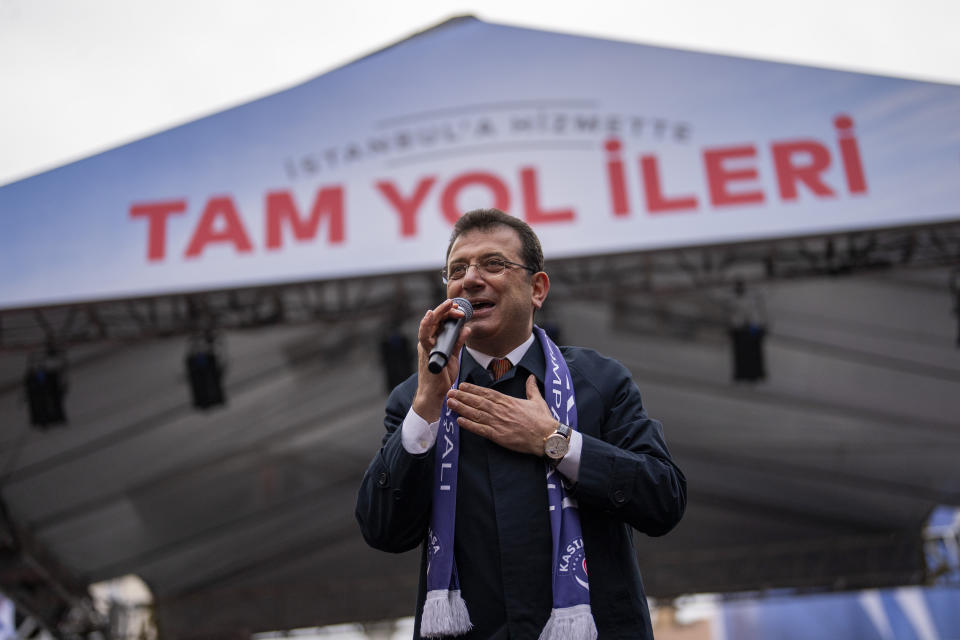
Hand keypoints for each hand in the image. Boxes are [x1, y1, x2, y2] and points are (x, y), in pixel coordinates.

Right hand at [411, 299, 471, 422]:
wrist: (435, 393)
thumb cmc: (442, 376)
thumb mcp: (453, 356)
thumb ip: (458, 342)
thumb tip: (466, 329)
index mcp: (433, 341)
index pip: (440, 322)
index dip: (448, 313)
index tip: (458, 308)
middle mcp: (428, 341)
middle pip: (434, 320)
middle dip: (445, 310)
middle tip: (454, 303)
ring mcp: (426, 346)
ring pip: (429, 323)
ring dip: (439, 313)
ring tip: (449, 305)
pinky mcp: (426, 352)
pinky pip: (424, 335)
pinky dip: (426, 324)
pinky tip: (430, 315)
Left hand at [446, 375, 556, 455]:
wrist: (547, 437)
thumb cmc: (543, 420)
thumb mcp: (538, 400)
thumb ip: (531, 388)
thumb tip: (531, 377)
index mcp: (509, 401)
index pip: (487, 393)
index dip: (473, 389)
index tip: (462, 386)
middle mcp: (501, 410)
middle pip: (478, 402)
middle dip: (463, 397)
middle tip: (450, 393)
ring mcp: (499, 423)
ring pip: (476, 414)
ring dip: (462, 408)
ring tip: (450, 403)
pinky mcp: (499, 436)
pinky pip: (481, 430)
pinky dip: (469, 425)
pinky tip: (459, 421)